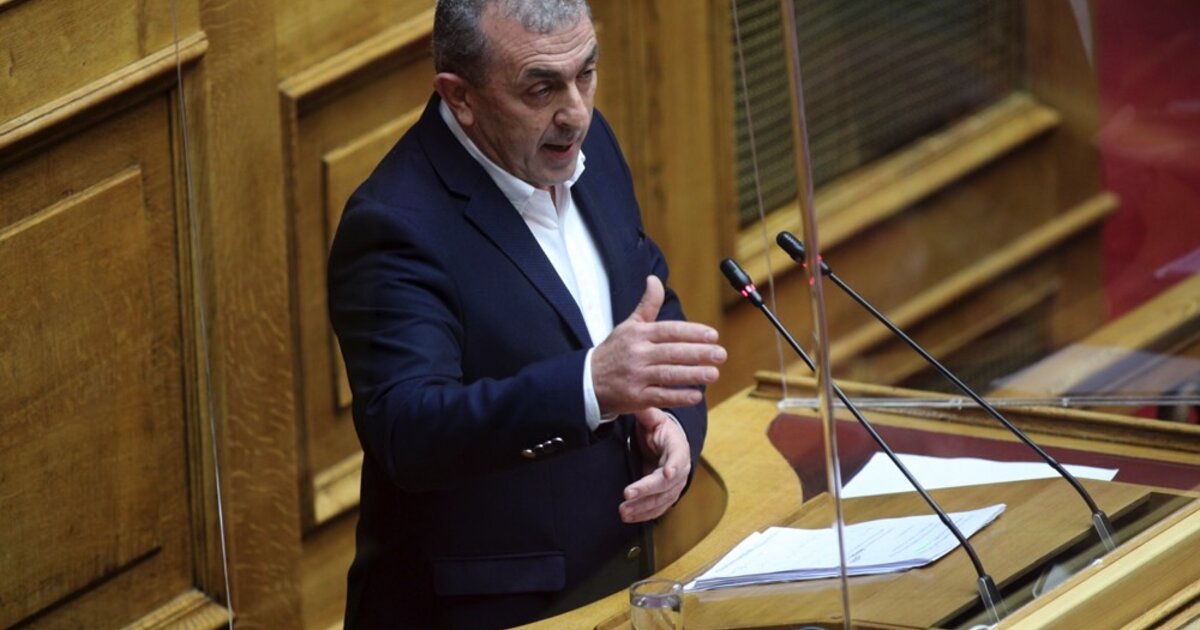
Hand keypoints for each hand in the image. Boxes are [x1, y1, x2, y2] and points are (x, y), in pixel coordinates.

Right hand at [592, 276, 725, 414]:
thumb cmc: (615, 351)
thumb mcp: (629, 325)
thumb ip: (647, 305)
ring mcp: (636, 376)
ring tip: (714, 373)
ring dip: (693, 374)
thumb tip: (654, 279)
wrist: (587, 380)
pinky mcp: (635, 397)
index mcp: (638, 334)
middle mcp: (637, 354)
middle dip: (698, 353)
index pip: (669, 331)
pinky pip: (660, 396)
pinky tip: (696, 395)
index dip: (692, 332)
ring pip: (668, 374)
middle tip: (720, 354)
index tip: (713, 335)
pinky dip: (678, 396)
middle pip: (672, 352)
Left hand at [620, 407, 690, 522]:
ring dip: (643, 507)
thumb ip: (647, 413)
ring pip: (662, 499)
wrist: (668, 442)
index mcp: (678, 446)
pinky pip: (658, 508)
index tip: (666, 473)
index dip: (673, 466)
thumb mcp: (654, 417)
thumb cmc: (660, 429)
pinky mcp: (667, 495)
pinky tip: (630, 517)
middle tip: (628, 495)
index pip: (678, 457)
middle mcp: (681, 468)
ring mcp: (675, 484)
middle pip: (667, 483)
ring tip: (624, 511)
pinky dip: (644, 514)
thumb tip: (638, 404)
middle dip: (647, 490)